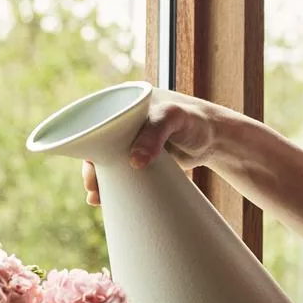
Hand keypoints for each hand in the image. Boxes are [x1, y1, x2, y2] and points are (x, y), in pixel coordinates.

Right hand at [82, 89, 222, 205]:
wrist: (215, 139)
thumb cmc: (195, 120)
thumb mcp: (173, 119)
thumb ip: (154, 135)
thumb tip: (133, 161)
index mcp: (125, 104)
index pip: (97, 122)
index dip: (87, 144)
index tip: (90, 166)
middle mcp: (124, 122)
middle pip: (99, 147)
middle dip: (93, 169)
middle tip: (93, 189)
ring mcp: (131, 143)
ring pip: (109, 163)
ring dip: (101, 181)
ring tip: (97, 199)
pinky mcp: (140, 160)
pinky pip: (121, 173)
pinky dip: (114, 185)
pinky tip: (106, 199)